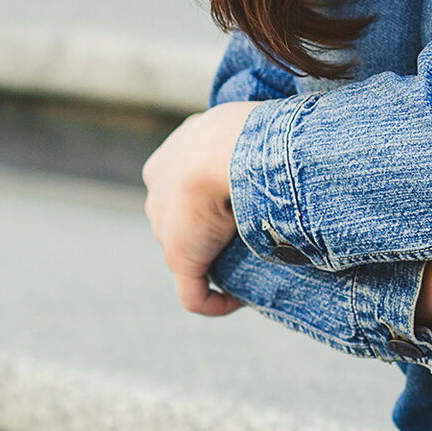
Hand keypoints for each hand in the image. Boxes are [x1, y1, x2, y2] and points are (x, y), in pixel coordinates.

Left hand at [141, 100, 262, 315]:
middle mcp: (158, 195)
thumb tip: (273, 153)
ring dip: (215, 264)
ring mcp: (165, 230)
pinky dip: (213, 302)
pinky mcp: (180, 258)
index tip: (241, 205)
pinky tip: (237, 301)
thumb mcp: (239, 129)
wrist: (225, 148)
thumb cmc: (242, 132)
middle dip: (209, 233)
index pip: (182, 190)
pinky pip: (193, 294)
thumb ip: (242, 145)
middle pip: (182, 223)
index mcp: (167, 162)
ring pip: (187, 255)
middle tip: (246, 235)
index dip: (209, 201)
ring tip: (250, 264)